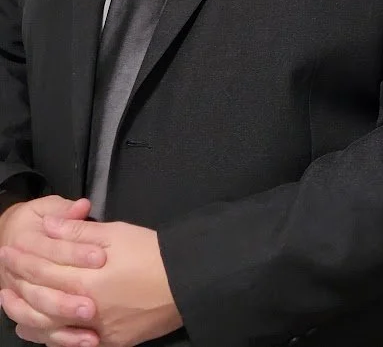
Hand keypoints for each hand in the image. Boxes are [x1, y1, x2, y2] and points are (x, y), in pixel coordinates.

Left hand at [0, 215, 182, 346]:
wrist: (186, 282)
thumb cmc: (151, 252)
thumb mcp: (116, 233)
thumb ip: (78, 233)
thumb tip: (49, 227)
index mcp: (87, 278)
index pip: (44, 269)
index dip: (24, 259)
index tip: (8, 249)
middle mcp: (87, 308)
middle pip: (42, 300)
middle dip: (20, 283)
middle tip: (5, 269)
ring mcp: (97, 330)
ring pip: (51, 328)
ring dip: (27, 315)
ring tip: (11, 302)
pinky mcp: (110, 342)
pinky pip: (72, 344)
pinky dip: (51, 337)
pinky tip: (40, 329)